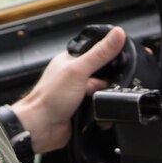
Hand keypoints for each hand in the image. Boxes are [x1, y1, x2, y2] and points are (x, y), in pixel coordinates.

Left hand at [10, 26, 126, 154]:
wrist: (40, 129)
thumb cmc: (48, 98)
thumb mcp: (78, 71)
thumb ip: (100, 53)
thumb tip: (118, 34)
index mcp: (72, 60)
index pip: (98, 50)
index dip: (111, 55)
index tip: (120, 61)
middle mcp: (76, 75)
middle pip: (105, 73)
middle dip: (107, 82)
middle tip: (97, 87)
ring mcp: (79, 92)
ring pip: (104, 91)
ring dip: (104, 97)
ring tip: (93, 101)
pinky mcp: (83, 108)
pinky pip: (101, 106)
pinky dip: (103, 110)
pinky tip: (96, 113)